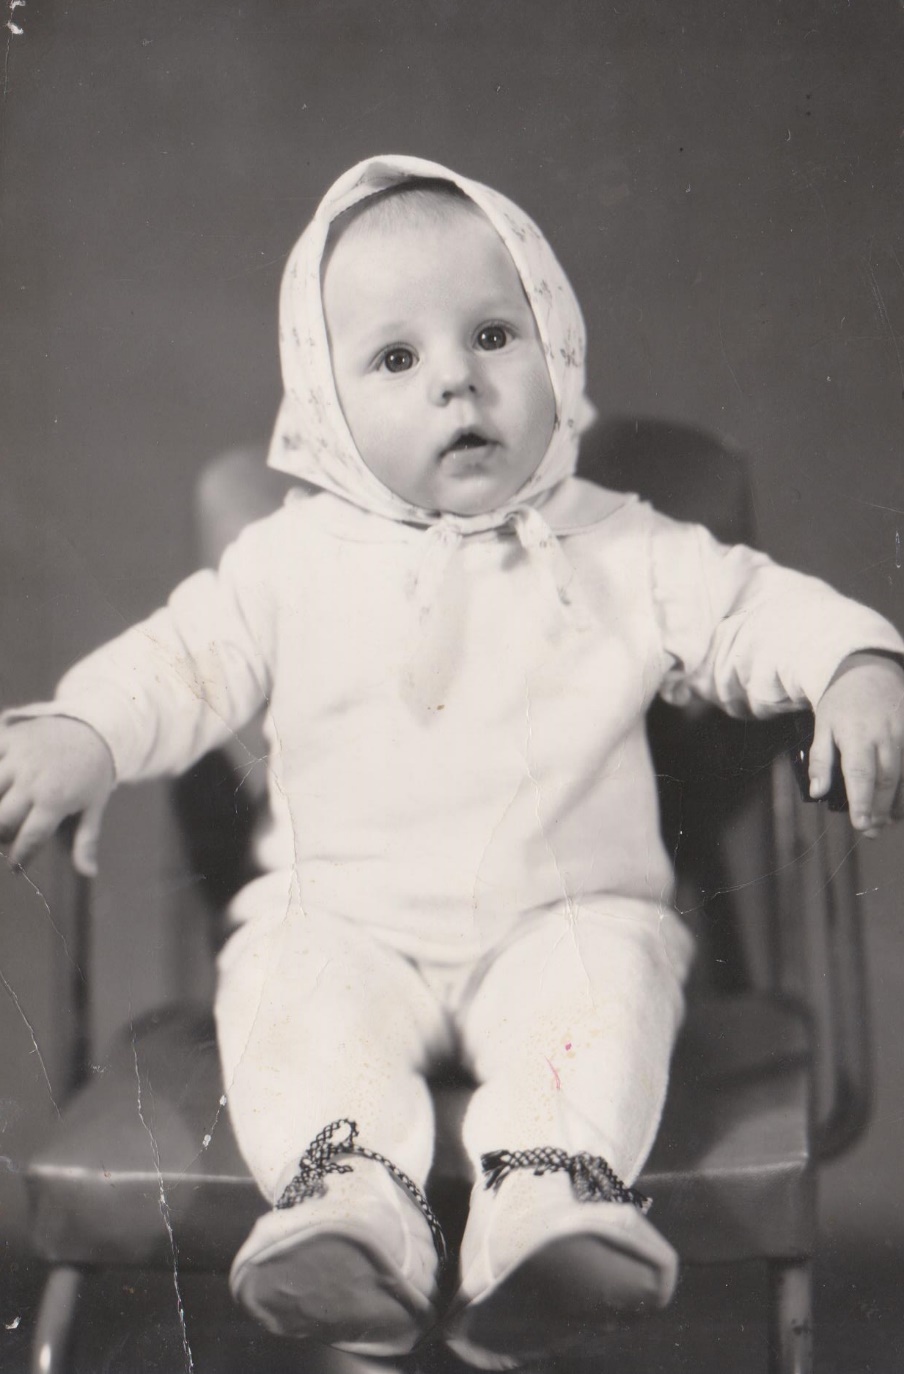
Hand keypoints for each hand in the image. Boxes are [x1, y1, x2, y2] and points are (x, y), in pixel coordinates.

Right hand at [0, 716, 114, 874]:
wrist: (91, 727)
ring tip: (3, 816)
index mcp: (56, 799)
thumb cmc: (92, 773)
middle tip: (8, 837)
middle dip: (1, 836)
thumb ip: (87, 841)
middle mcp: (33, 780)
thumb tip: (89, 873)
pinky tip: (0, 791)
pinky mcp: (8, 740)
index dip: (19, 857)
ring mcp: (18, 759)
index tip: (16, 867)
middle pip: (2, 819)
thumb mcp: (94, 807)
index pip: (29, 838)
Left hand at [810, 653, 903, 837]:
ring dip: (899, 802)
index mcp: (856, 734)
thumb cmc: (842, 703)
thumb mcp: (822, 727)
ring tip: (889, 822)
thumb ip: (820, 760)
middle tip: (872, 831)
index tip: (861, 824)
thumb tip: (818, 791)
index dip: (862, 802)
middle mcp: (885, 734)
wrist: (871, 672)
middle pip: (886, 779)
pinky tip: (902, 803)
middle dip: (880, 809)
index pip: (860, 774)